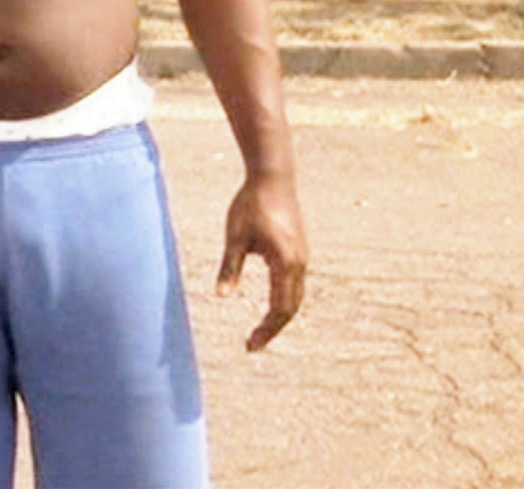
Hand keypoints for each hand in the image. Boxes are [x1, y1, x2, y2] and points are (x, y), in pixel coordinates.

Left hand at [217, 173, 307, 350]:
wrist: (273, 177)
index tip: (250, 347)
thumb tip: (221, 297)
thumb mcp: (235, 236)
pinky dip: (283, 300)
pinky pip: (294, 284)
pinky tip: (268, 304)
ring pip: (295, 297)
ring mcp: (302, 257)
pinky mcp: (299, 250)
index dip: (266, 331)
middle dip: (273, 329)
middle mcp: (299, 264)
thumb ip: (230, 267)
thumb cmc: (250, 204)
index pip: (279, 309)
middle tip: (252, 344)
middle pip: (291, 308)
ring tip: (260, 330)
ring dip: (279, 315)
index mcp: (285, 263)